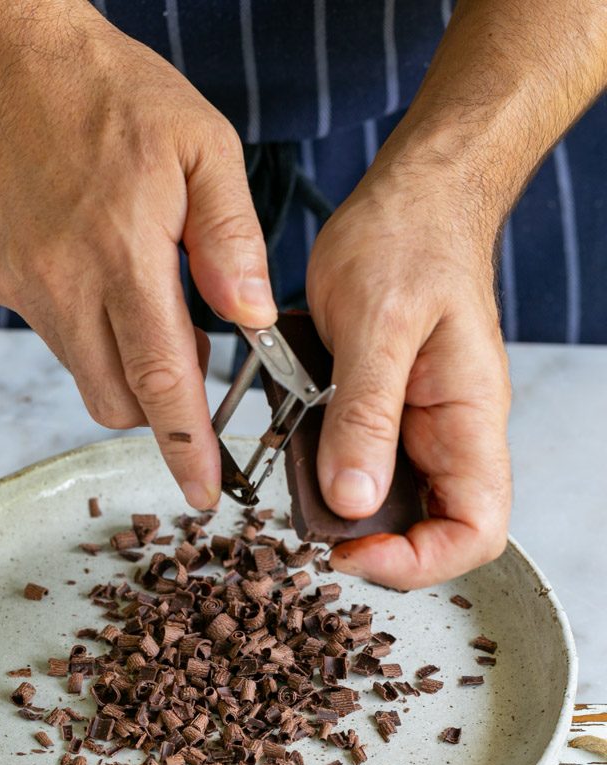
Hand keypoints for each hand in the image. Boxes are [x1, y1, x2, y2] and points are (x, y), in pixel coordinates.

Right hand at [0, 1, 275, 508]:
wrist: (9, 60)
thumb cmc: (113, 94)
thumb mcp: (204, 146)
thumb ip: (232, 240)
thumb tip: (251, 318)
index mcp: (123, 255)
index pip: (160, 381)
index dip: (185, 446)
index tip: (202, 493)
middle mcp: (64, 284)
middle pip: (117, 399)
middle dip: (159, 408)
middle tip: (187, 361)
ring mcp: (24, 286)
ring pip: (83, 372)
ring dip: (123, 362)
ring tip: (141, 295)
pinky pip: (52, 333)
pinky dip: (86, 326)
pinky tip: (96, 269)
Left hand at [306, 162, 511, 588]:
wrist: (410, 198)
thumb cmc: (411, 240)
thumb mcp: (379, 324)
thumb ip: (366, 414)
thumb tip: (353, 500)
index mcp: (469, 419)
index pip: (477, 531)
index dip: (419, 562)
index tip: (350, 550)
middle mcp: (449, 434)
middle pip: (430, 531)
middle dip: (372, 545)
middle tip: (307, 529)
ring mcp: (417, 425)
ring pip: (390, 503)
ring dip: (342, 510)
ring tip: (292, 490)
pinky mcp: (384, 409)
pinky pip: (360, 460)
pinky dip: (324, 468)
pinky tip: (292, 449)